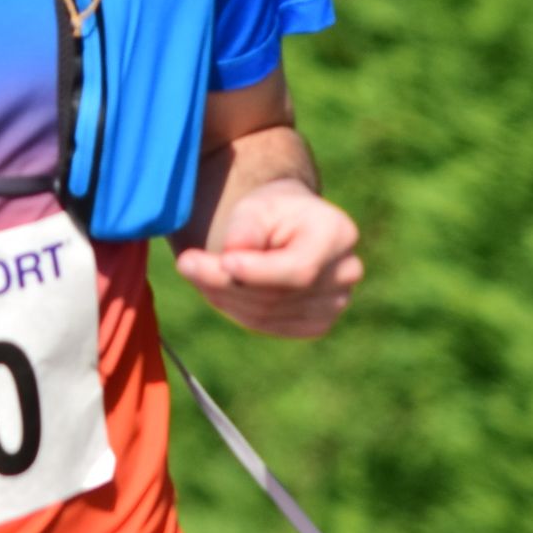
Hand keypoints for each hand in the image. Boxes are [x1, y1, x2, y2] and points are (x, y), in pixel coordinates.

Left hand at [171, 180, 361, 337]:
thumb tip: (233, 259)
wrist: (287, 225)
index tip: (222, 260)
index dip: (258, 271)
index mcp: (339, 234)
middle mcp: (346, 272)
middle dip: (224, 282)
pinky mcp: (317, 323)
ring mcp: (335, 303)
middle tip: (186, 264)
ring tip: (198, 271)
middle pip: (278, 295)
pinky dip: (236, 310)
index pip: (299, 269)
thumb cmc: (270, 211)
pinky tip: (220, 288)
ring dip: (224, 297)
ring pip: (267, 314)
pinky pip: (268, 326)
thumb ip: (246, 230)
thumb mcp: (255, 206)